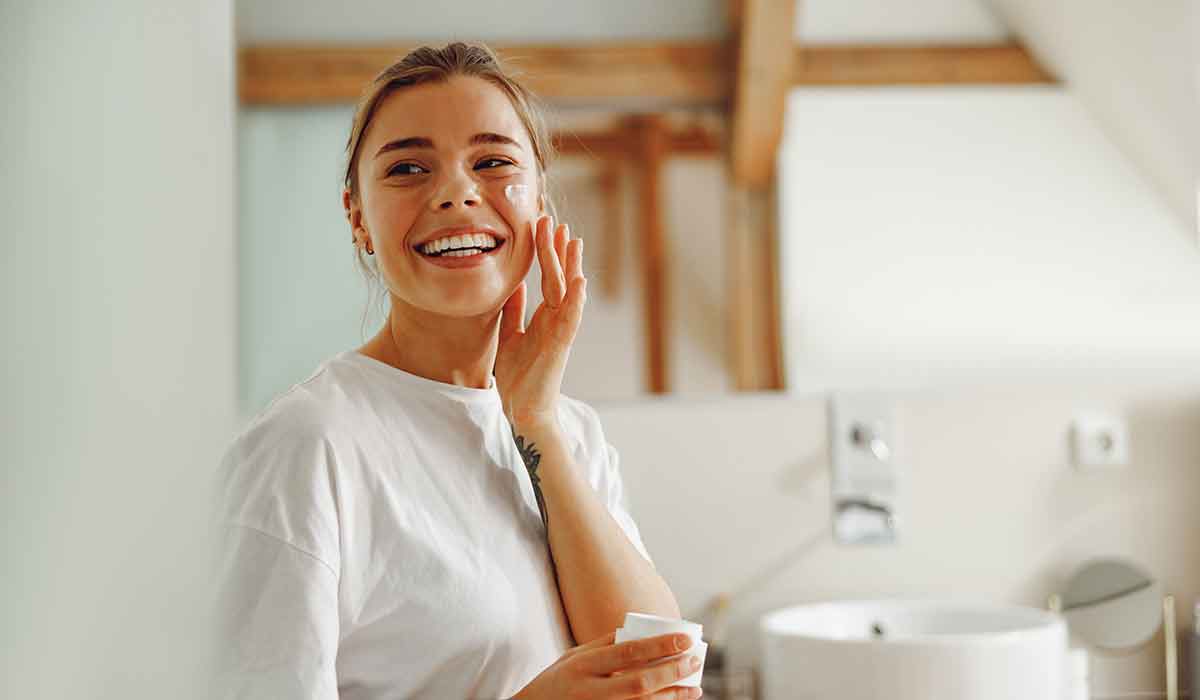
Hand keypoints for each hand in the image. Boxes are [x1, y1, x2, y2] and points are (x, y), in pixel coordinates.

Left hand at [494, 215, 586, 428]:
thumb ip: (513, 311)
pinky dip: (576, 299)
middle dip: (558, 250)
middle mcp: (555, 320)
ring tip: (574, 241)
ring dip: (571, 266)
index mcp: (543, 316)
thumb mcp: (509, 335)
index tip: (544, 227)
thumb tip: (514, 284)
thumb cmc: (519, 376)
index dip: (546, 252)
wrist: (522, 409)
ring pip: (568, 292)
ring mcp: (560, 331)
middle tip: (557, 222)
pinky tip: (580, 280)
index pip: (547, 277)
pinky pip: (571, 318)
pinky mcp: (561, 346)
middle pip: (559, 278)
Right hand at [512, 631, 702, 699]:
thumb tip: (640, 629)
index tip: (685, 638)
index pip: (628, 651)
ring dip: (672, 697)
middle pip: (640, 682)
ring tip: (694, 688)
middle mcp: (590, 690)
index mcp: (583, 664)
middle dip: (672, 672)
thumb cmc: (556, 682)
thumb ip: (604, 644)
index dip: (660, 645)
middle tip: (695, 660)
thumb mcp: (574, 657)